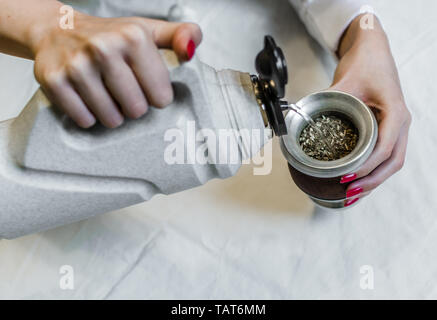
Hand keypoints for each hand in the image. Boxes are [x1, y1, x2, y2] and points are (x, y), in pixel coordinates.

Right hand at [32, 11, 201, 127]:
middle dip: (134, 106)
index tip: (148, 87)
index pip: (161, 96)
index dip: (157, 96)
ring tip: (108, 95)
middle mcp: (103, 48)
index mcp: (134, 37)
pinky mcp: (54, 81)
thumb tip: (190, 50)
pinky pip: (85, 120)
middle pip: (137, 110)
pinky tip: (88, 99)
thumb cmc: (111, 36)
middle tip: (125, 91)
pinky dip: (89, 116)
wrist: (58, 29)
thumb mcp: (149, 31)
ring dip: (113, 114)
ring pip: (111, 119)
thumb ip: (180, 36)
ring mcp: (77, 65)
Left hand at [329, 15, 410, 203]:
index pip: (386, 148)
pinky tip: (357, 179)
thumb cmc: (364, 63)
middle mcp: (401, 122)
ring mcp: (398, 127)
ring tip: (351, 193)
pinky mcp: (389, 129)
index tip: (348, 175)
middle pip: (393, 162)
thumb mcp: (345, 81)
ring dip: (374, 180)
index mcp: (396, 111)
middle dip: (372, 180)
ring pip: (392, 162)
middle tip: (348, 191)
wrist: (373, 50)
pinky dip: (374, 170)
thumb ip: (325, 101)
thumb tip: (299, 119)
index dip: (368, 166)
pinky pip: (387, 155)